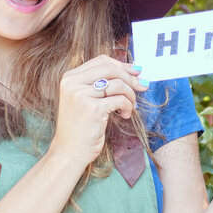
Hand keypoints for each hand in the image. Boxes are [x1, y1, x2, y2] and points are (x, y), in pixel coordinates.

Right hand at [49, 55, 146, 170]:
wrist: (69, 152)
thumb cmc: (80, 127)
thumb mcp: (85, 99)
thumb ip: (100, 83)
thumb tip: (134, 70)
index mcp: (70, 77)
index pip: (101, 61)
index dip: (122, 64)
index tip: (136, 72)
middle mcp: (73, 83)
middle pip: (110, 68)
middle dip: (130, 77)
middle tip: (143, 86)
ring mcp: (81, 95)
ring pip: (118, 84)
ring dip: (130, 95)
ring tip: (130, 107)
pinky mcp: (93, 108)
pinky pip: (120, 100)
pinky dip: (127, 106)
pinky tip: (124, 115)